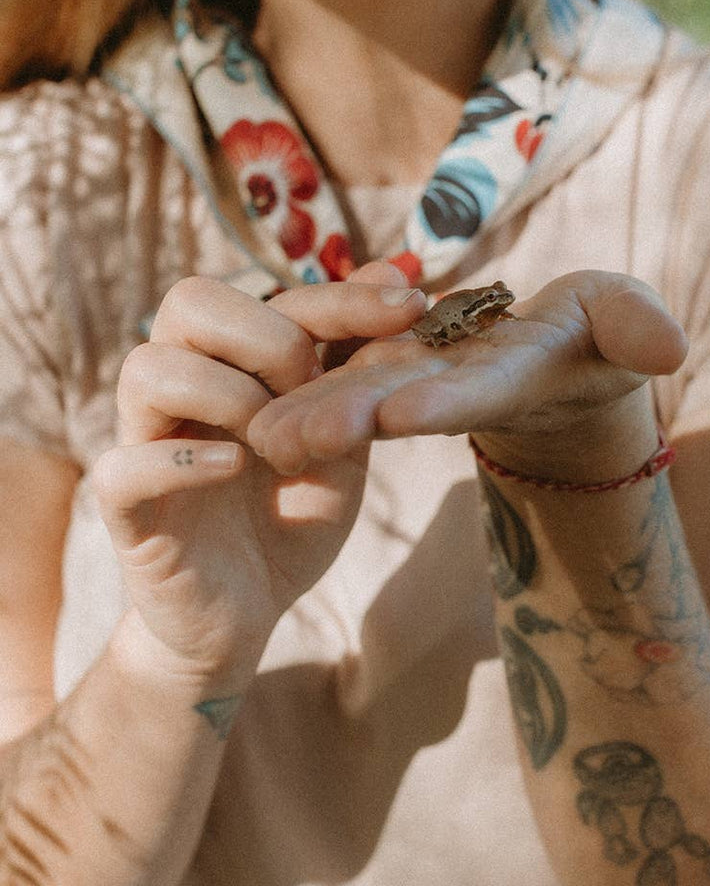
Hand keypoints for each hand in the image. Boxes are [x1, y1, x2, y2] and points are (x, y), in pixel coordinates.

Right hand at [92, 264, 426, 681]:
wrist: (248, 614)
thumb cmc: (290, 517)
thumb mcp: (344, 442)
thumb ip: (359, 368)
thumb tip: (397, 271)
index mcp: (230, 362)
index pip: (272, 297)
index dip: (340, 296)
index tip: (409, 309)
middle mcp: (179, 387)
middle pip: (188, 301)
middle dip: (270, 336)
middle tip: (316, 392)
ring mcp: (145, 441)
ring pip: (147, 368)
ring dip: (226, 394)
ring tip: (273, 443)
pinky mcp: (125, 507)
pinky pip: (124, 466)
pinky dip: (184, 462)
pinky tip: (237, 470)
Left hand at [246, 272, 687, 480]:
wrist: (560, 361)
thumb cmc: (603, 332)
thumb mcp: (626, 319)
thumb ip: (638, 326)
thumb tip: (671, 348)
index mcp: (510, 377)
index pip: (475, 392)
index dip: (443, 400)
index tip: (404, 413)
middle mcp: (455, 387)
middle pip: (398, 404)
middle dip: (348, 422)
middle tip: (291, 441)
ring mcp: (418, 379)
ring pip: (356, 395)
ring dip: (307, 416)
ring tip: (254, 437)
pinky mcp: (390, 365)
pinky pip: (339, 374)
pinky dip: (299, 388)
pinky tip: (249, 399)